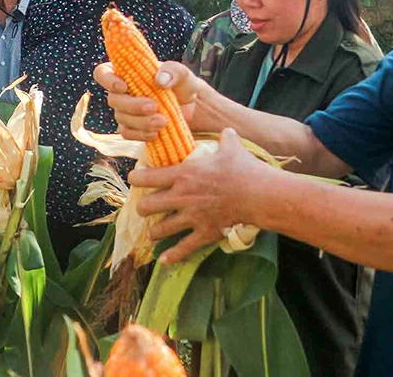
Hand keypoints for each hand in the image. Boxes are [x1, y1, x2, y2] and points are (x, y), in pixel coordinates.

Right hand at [93, 60, 201, 140]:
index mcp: (127, 72)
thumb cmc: (182, 84)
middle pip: (113, 100)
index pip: (103, 73)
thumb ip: (172, 72)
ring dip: (141, 122)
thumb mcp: (182, 73)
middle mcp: (122, 92)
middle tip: (153, 107)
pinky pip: (127, 133)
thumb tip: (160, 79)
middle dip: (132, 105)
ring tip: (163, 121)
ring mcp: (125, 111)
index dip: (107, 80)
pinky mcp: (132, 128)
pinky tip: (156, 133)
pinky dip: (141, 135)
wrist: (192, 107)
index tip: (123, 86)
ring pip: (122, 118)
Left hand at [128, 128, 265, 263]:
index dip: (135, 178)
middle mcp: (181, 197)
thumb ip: (226, 139)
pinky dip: (172, 256)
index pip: (147, 177)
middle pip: (146, 206)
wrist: (258, 194)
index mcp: (183, 174)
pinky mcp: (204, 233)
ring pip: (159, 229)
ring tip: (153, 231)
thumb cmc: (243, 168)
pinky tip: (163, 260)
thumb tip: (228, 132)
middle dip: (142, 207)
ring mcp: (191, 217)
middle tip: (146, 206)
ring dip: (154, 231)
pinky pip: (183, 248)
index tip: (134, 179)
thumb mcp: (232, 147)